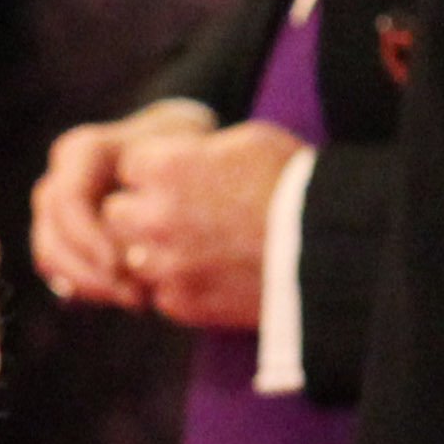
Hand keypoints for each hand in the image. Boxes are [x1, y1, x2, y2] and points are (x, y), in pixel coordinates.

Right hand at [30, 97, 212, 306]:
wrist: (181, 164)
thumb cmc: (191, 158)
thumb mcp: (188, 161)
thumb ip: (164, 191)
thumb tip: (140, 247)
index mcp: (83, 152)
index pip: (69, 200)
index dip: (89, 238)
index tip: (123, 267)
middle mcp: (60, 180)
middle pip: (52, 234)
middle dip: (90, 273)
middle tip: (137, 296)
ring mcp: (54, 213)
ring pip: (50, 258)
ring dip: (90, 287)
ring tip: (139, 299)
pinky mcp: (60, 240)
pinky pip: (59, 272)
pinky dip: (91, 290)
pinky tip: (129, 295)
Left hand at [99, 118, 303, 330]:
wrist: (327, 249)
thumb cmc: (294, 183)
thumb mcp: (247, 141)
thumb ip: (198, 151)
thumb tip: (181, 156)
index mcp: (167, 168)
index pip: (129, 166)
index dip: (152, 170)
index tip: (175, 176)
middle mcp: (154, 217)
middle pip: (116, 214)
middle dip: (139, 211)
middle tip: (176, 212)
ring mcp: (164, 264)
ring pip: (133, 257)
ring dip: (154, 252)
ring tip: (196, 245)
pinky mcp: (181, 302)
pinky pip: (160, 293)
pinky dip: (178, 284)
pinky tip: (210, 273)